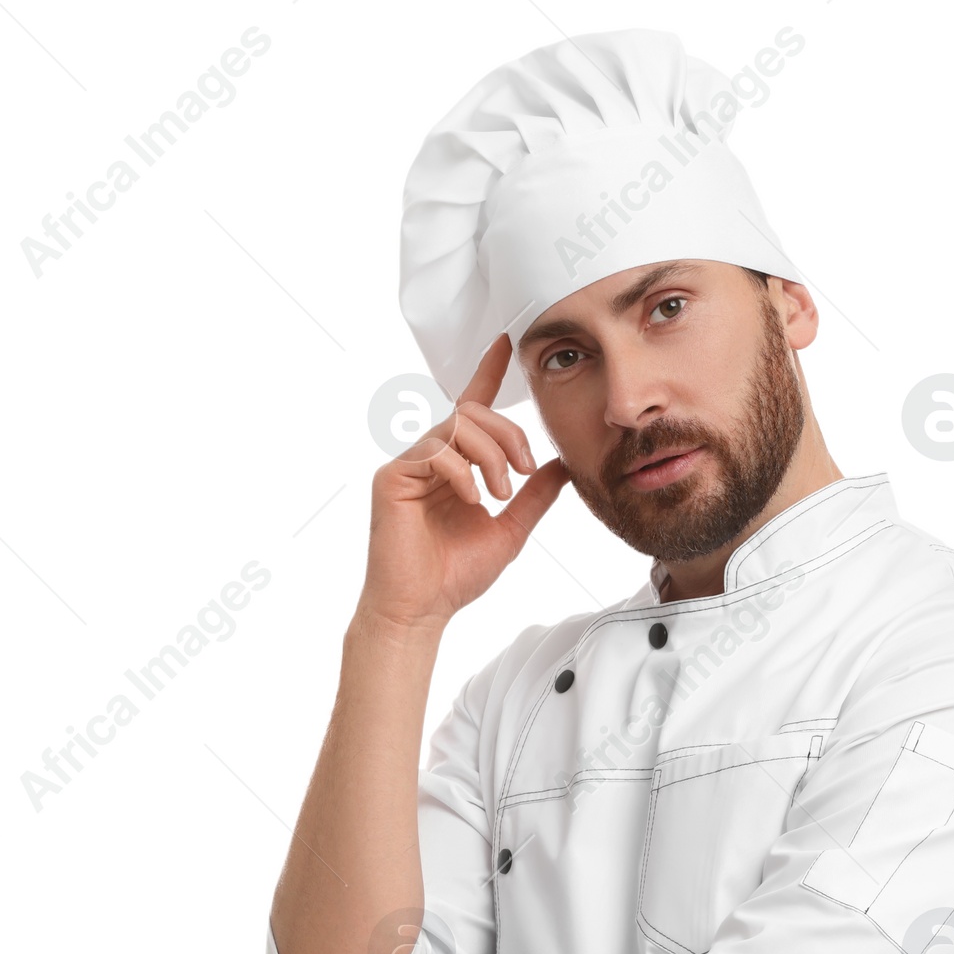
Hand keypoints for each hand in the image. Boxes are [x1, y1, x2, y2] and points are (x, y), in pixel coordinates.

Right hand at [358, 335, 570, 631]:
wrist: (422, 610)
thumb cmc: (455, 575)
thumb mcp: (510, 530)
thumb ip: (534, 496)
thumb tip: (561, 466)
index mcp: (455, 466)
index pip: (472, 409)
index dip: (488, 373)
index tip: (506, 343)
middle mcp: (429, 458)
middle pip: (471, 413)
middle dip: (507, 434)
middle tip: (524, 468)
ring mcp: (408, 466)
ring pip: (456, 427)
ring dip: (490, 456)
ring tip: (500, 494)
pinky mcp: (392, 478)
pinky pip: (434, 451)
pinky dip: (463, 473)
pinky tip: (473, 500)